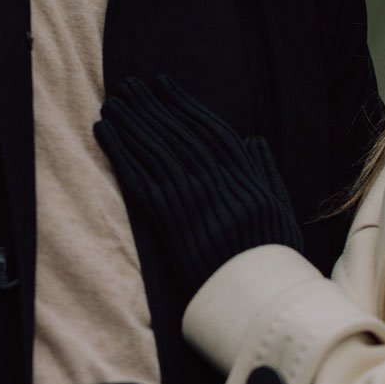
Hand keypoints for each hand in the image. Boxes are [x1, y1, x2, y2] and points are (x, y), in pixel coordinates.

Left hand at [96, 75, 302, 293]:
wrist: (256, 300)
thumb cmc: (271, 259)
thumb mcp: (280, 212)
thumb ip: (265, 173)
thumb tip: (252, 138)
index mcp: (246, 178)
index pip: (209, 130)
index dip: (184, 104)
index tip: (163, 84)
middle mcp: (218, 183)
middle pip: (178, 134)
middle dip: (152, 106)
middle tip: (129, 85)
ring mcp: (193, 201)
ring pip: (157, 150)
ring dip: (132, 122)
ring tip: (113, 101)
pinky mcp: (169, 222)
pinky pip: (139, 179)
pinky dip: (120, 151)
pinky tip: (104, 131)